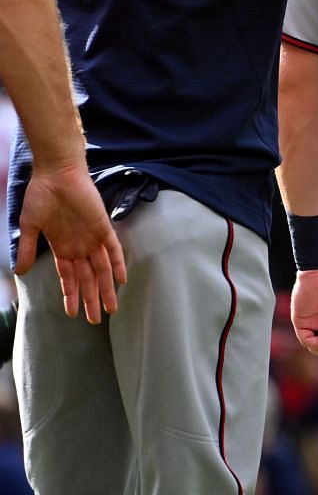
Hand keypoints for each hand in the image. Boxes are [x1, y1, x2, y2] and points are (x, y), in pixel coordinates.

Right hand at [14, 160, 124, 323]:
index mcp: (63, 248)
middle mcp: (80, 246)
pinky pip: (114, 249)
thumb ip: (28, 249)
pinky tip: (121, 280)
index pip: (69, 278)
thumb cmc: (42, 197)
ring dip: (106, 288)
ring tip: (110, 308)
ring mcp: (92, 238)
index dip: (71, 295)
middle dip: (91, 299)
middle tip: (95, 320)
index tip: (72, 313)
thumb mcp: (30, 226)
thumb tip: (20, 271)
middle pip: (88, 279)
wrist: (56, 174)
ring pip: (102, 269)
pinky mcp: (103, 227)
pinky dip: (118, 264)